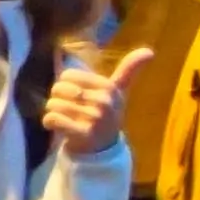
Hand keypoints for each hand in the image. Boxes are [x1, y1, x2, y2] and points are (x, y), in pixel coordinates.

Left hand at [39, 35, 131, 149]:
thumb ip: (129, 70)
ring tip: (65, 119)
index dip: (65, 85)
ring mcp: (94, 118)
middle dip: (58, 98)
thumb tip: (150, 51)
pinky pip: (52, 118)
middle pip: (59, 88)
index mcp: (109, 87)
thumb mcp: (119, 91)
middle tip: (70, 110)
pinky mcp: (82, 134)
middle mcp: (104, 101)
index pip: (68, 75)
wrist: (104, 149)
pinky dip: (49, 122)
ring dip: (53, 112)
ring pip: (53, 104)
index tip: (76, 96)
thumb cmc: (107, 114)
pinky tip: (58, 127)